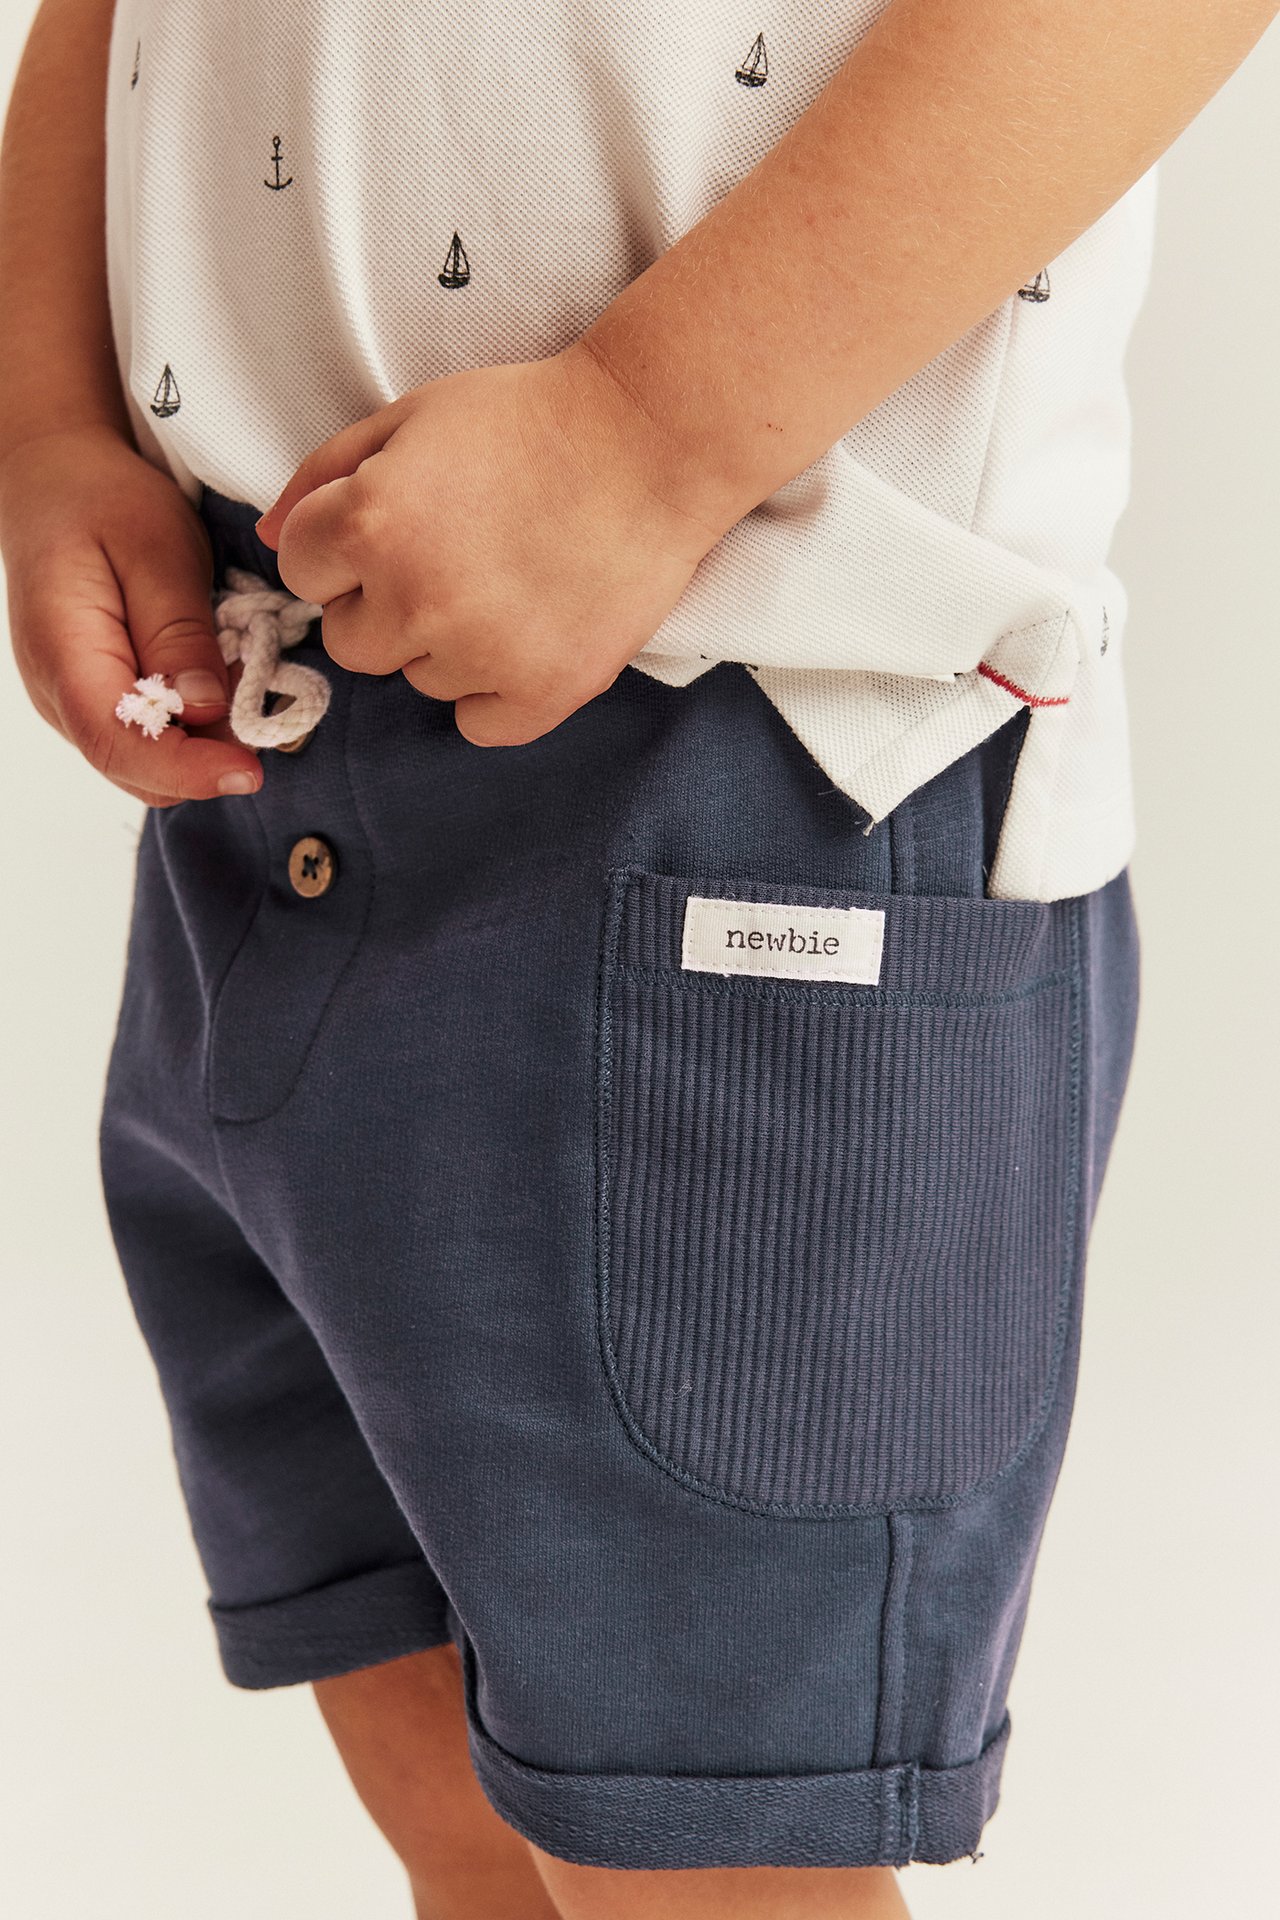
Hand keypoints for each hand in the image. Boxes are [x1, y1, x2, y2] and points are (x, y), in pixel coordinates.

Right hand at [0, 427, 262, 805]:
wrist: (58, 483)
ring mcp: (72, 702)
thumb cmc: (105, 502)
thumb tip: (207, 707)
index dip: (184, 768)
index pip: (115, 739)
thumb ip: (180, 633)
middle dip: (205, 760)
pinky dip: (191, 729)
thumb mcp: (157, 550)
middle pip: (134, 766)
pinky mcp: (96, 700)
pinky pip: (147, 738)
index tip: (248, 769)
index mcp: (62, 650)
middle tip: (264, 715)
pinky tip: (220, 684)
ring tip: (241, 684)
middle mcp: (57, 692)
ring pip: (144, 762)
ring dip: (203, 745)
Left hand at [256, 345, 727, 746]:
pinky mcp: (540, 694)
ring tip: (504, 583)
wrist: (651, 443)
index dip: (340, 549)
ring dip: (443, 644)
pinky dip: (494, 691)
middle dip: (382, 604)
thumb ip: (326, 472)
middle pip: (349, 642)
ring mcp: (479, 655)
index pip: (300, 572)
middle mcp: (415, 599)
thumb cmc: (529, 418)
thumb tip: (270, 534)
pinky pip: (476, 724)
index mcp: (370, 523)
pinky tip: (524, 635)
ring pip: (417, 680)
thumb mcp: (411, 415)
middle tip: (450, 557)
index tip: (392, 526)